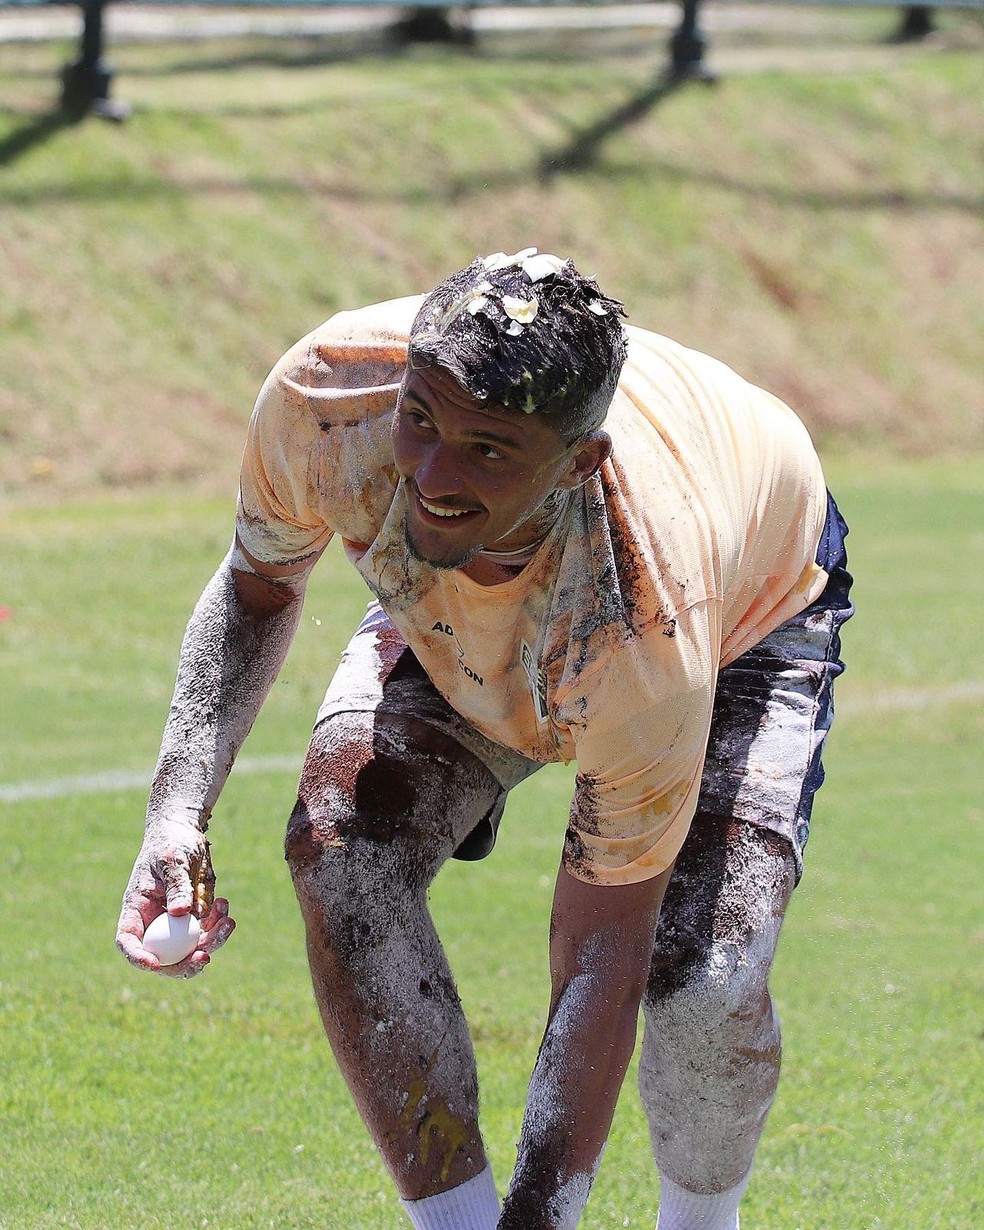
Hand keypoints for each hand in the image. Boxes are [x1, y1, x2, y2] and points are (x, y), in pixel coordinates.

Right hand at [116, 817, 235, 977]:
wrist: (188, 833)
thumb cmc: (172, 842)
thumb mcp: (173, 860)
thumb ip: (177, 885)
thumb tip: (181, 913)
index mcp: (136, 909)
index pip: (128, 940)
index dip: (137, 957)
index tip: (154, 964)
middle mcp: (154, 923)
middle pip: (163, 958)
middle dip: (183, 964)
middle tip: (204, 957)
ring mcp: (176, 925)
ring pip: (191, 950)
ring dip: (211, 941)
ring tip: (226, 918)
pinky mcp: (197, 919)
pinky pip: (208, 934)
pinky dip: (219, 926)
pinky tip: (224, 905)